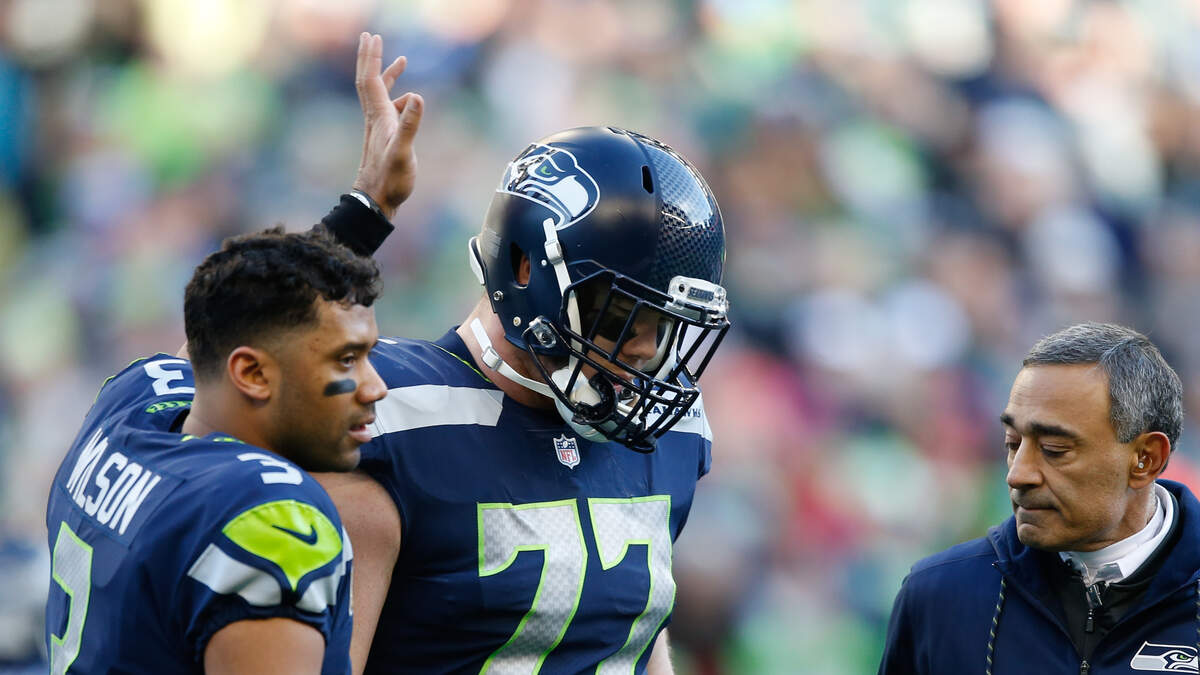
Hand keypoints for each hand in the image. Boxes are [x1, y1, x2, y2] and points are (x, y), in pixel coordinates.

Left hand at [351, 33, 423, 219]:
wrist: (375, 201)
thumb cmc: (390, 180)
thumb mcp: (403, 152)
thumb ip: (411, 125)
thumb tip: (417, 96)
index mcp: (379, 117)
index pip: (371, 80)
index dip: (371, 58)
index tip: (372, 37)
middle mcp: (376, 118)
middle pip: (368, 81)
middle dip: (370, 58)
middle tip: (371, 37)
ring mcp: (379, 128)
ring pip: (379, 94)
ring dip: (386, 76)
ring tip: (401, 63)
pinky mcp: (384, 138)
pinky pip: (388, 108)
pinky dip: (397, 97)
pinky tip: (408, 103)